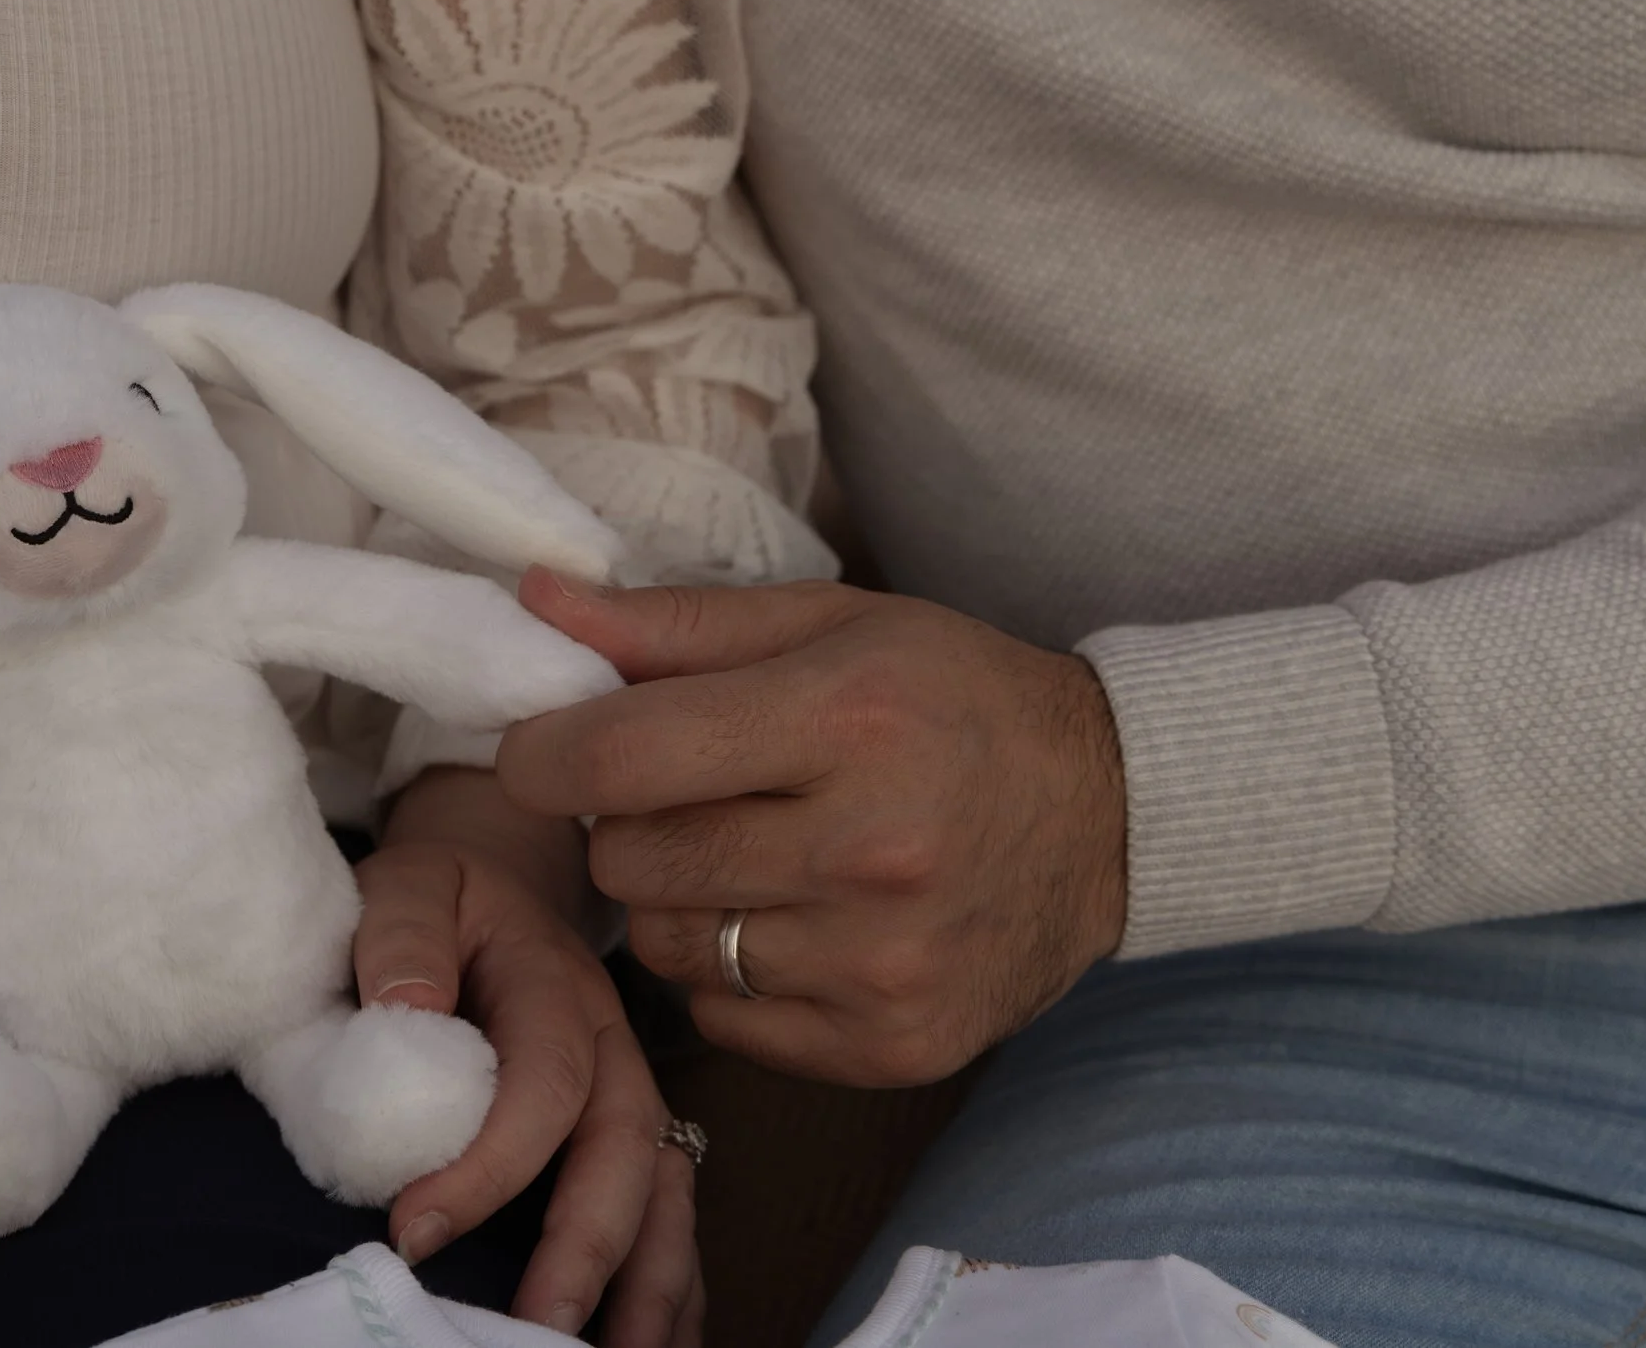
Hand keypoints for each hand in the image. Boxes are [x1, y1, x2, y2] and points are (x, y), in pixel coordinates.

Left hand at [357, 768, 702, 1347]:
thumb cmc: (439, 900)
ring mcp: (630, 1097)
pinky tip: (656, 1345)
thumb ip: (401, 934)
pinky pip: (668, 1216)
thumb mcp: (408, 883)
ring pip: (667, 1196)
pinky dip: (672, 1287)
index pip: (544, 1082)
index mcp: (557, 986)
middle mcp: (613, 1049)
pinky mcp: (630, 1138)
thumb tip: (411, 1010)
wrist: (489, 886)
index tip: (412, 1229)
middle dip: (589, 1248)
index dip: (488, 1163)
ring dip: (652, 1286)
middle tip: (535, 1329)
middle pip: (626, 1153)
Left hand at [497, 574, 1127, 1087]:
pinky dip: (734, 973)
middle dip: (628, 823)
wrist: (1111, 815)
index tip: (541, 751)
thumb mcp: (829, 623)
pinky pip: (724, 1018)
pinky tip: (798, 922)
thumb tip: (533, 600)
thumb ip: (672, 623)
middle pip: (631, 861)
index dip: (547, 755)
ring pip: (667, 947)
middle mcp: (869, 850)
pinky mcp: (892, 1044)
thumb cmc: (953, 697)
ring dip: (682, 901)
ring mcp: (884, 962)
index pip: (623, 759)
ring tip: (754, 855)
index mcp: (848, 720)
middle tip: (689, 795)